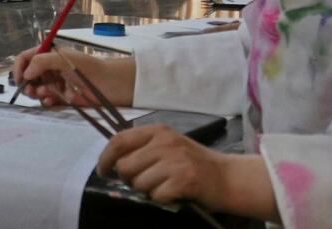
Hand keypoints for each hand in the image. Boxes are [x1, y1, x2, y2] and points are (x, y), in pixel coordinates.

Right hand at [13, 46, 134, 106]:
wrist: (108, 85)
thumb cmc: (87, 67)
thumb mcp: (63, 59)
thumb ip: (42, 62)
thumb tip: (26, 74)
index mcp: (48, 54)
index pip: (25, 58)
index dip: (19, 68)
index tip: (19, 79)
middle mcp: (49, 68)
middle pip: (27, 76)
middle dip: (27, 84)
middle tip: (31, 91)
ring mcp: (54, 82)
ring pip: (35, 89)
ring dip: (37, 93)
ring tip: (47, 94)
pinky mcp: (60, 96)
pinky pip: (46, 100)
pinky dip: (46, 101)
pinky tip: (52, 100)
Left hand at [97, 126, 278, 220]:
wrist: (229, 178)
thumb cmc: (194, 164)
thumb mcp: (168, 146)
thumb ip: (143, 149)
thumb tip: (111, 163)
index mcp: (158, 131)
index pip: (119, 140)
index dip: (106, 158)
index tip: (103, 171)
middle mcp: (165, 142)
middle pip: (125, 166)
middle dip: (129, 180)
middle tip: (143, 183)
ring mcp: (175, 160)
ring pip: (138, 183)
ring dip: (147, 191)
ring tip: (163, 187)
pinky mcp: (184, 180)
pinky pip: (156, 196)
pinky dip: (162, 200)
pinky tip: (175, 194)